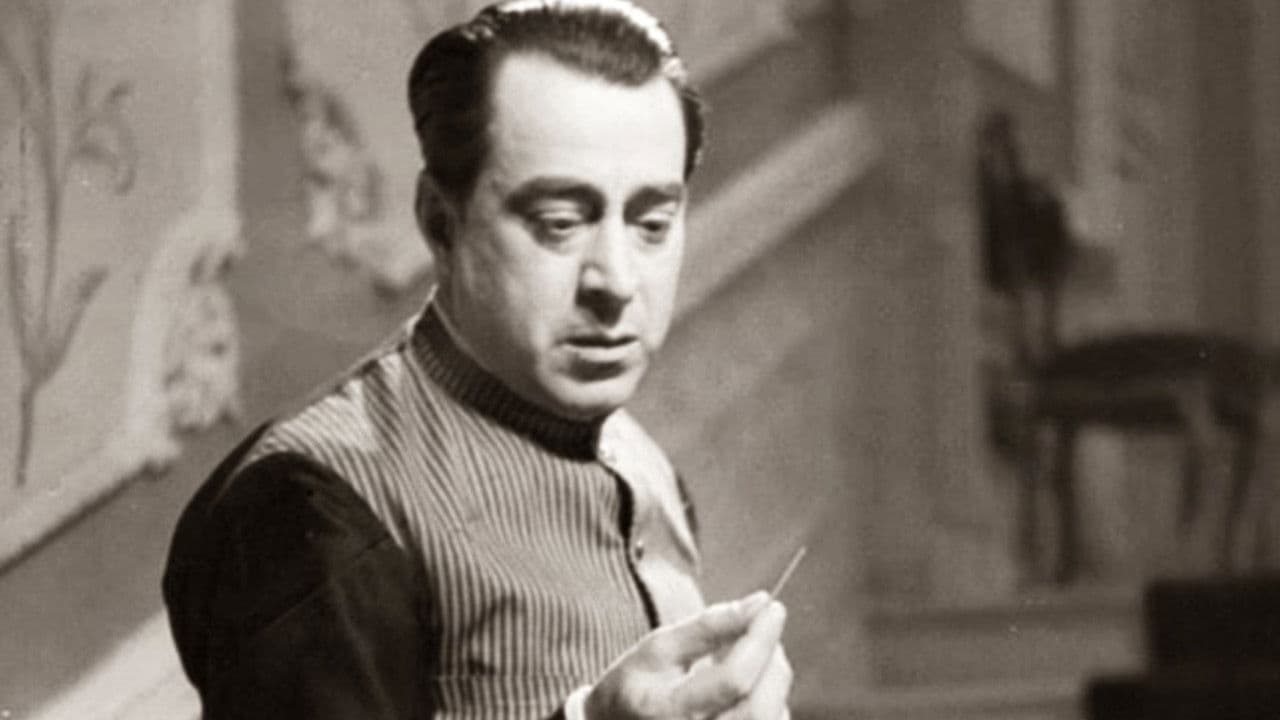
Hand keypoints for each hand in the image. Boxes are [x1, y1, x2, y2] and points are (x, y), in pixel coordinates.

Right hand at [584, 591, 788, 719]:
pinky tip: (749, 681)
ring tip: (749, 654)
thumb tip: (760, 603)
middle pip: (761, 707)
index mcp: (667, 713)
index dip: (760, 640)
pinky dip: (771, 698)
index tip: (772, 608)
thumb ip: (708, 626)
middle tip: (764, 630)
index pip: (733, 680)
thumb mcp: (659, 648)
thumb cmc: (635, 686)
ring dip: (773, 678)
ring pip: (773, 719)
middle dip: (772, 660)